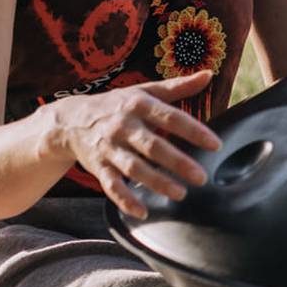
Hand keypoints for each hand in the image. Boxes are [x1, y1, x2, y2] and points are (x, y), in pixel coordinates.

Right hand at [44, 71, 220, 218]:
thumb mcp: (145, 91)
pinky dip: (125, 200)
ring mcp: (109, 148)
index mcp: (139, 105)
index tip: (215, 144)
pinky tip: (142, 212)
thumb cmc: (117, 104)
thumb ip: (178, 86)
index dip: (194, 131)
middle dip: (178, 162)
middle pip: (153, 146)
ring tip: (180, 193)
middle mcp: (123, 126)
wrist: (70, 120)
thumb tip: (209, 74)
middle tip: (201, 177)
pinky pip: (111, 186)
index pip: (171, 118)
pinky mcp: (98, 167)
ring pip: (134, 168)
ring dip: (157, 183)